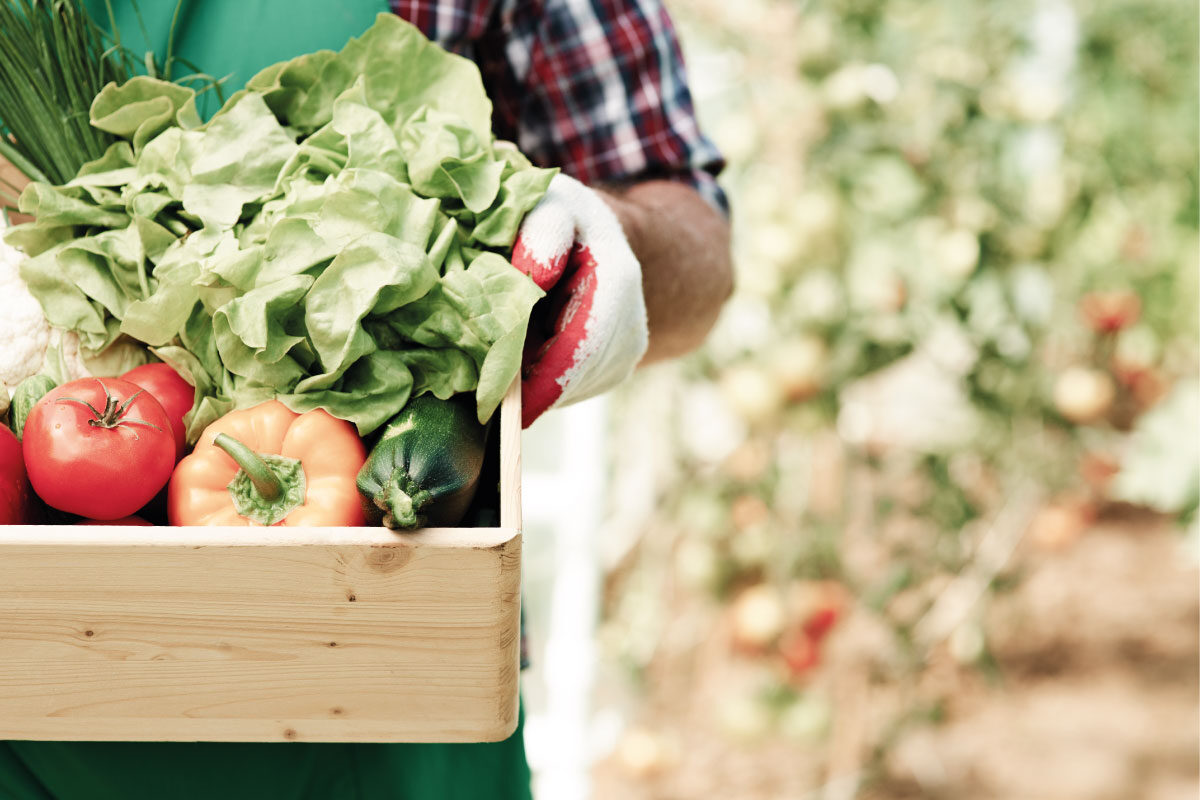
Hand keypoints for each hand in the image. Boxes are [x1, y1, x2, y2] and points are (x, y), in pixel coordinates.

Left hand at [511, 174, 648, 427]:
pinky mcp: (614, 369)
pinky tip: (520, 359)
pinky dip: (540, 384)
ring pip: (571, 390)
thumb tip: (533, 275)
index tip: (506, 408)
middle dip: (527, 389)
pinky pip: (571, 390)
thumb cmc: (560, 216)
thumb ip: (542, 230)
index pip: (582, 347)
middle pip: (575, 377)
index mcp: (616, 282)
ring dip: (531, 386)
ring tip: (497, 363)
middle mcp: (632, 325)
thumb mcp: (549, 205)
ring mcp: (627, 353)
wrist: (594, 237)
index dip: (545, 382)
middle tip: (480, 394)